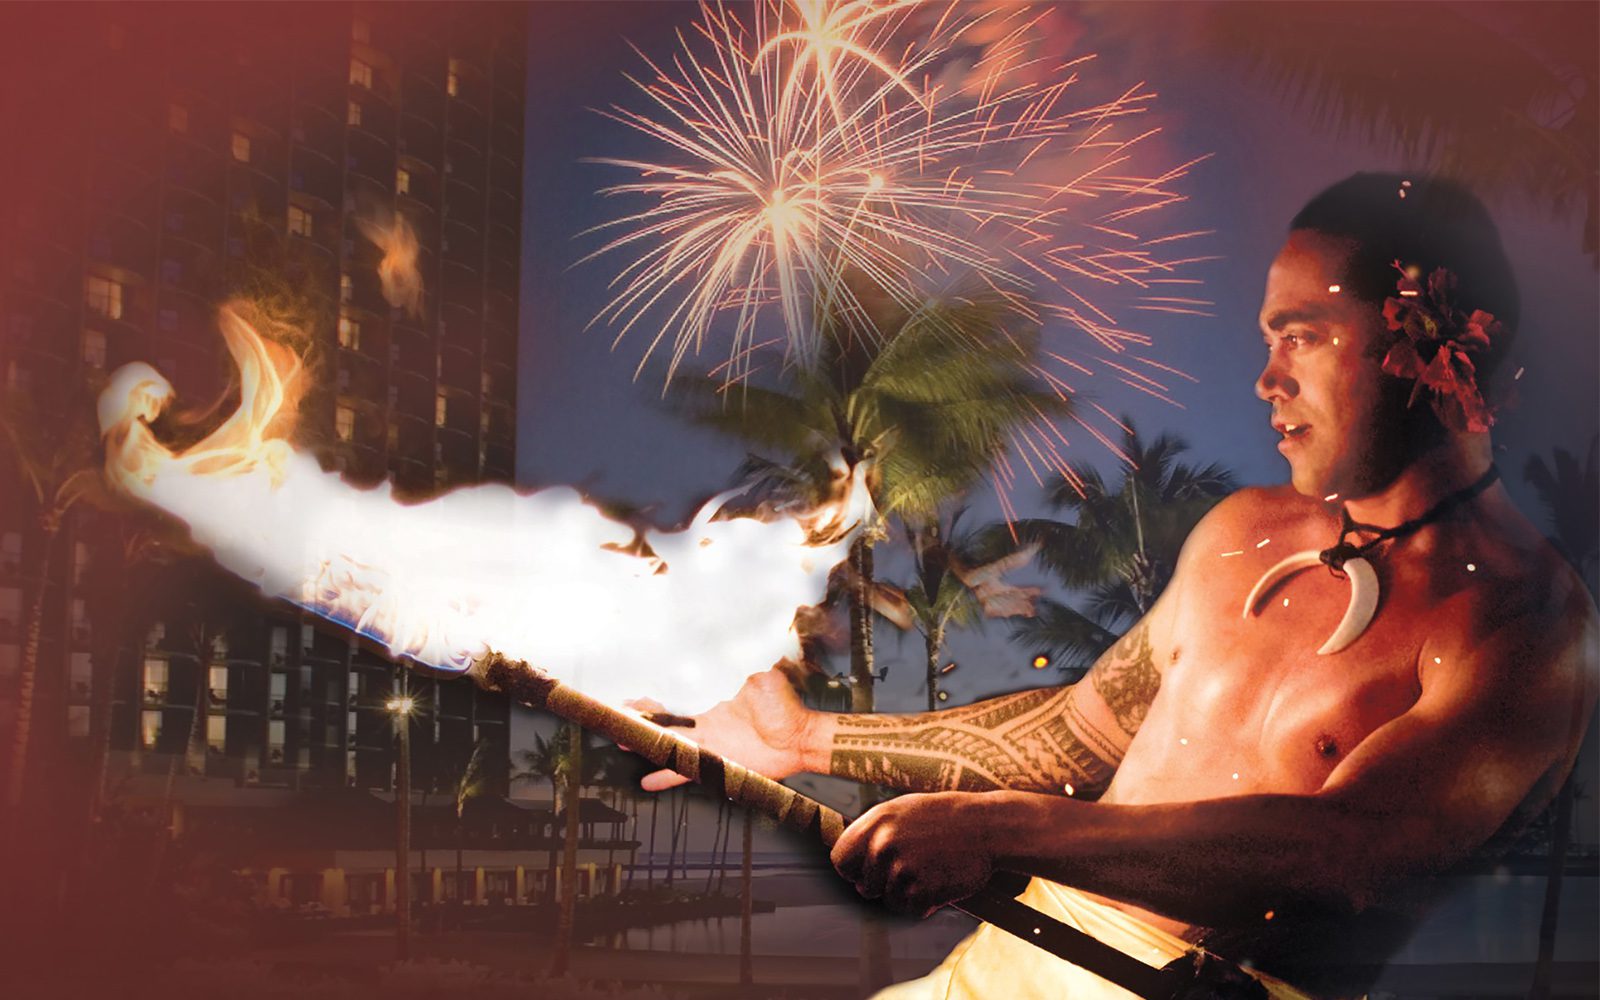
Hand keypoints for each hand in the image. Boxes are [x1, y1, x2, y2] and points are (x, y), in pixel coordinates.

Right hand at [631, 666, 815, 790]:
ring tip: (622, 744)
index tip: (631, 695)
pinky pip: (686, 771)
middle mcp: (705, 722)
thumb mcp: (762, 674)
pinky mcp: (715, 764)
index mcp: (711, 700)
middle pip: (664, 722)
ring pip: (668, 744)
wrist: (798, 738)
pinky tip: (648, 782)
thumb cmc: (784, 704)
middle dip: (640, 720)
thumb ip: (745, 658)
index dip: (653, 698)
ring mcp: (708, 745)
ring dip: (647, 745)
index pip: (675, 698)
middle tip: (615, 717)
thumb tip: (735, 634)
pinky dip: (667, 777)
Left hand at [830, 792, 994, 916]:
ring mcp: (902, 868)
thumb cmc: (946, 818)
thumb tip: (849, 859)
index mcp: (876, 821)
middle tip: (908, 872)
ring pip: (889, 901)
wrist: (987, 827)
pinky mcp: (922, 890)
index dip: (855, 870)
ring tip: (929, 872)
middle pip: (864, 886)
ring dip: (908, 895)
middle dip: (882, 886)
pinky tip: (939, 883)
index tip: (870, 872)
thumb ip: (875, 831)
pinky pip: (911, 910)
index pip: (841, 860)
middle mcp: (883, 844)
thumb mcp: (904, 810)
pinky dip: (924, 904)